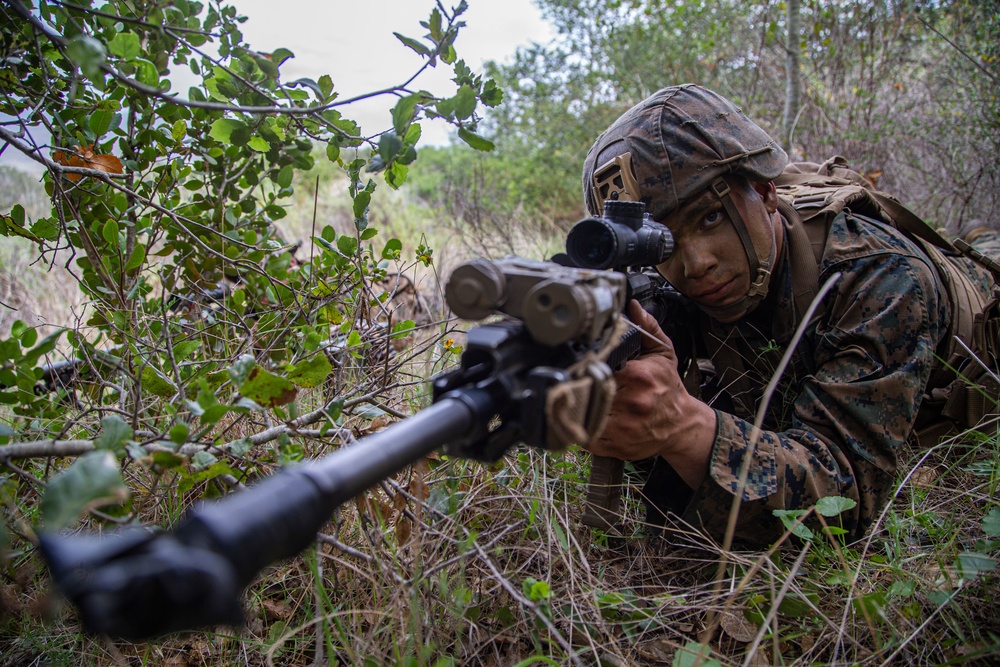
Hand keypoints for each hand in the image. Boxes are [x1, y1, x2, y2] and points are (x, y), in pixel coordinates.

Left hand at [588, 300, 715, 487]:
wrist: (682, 425)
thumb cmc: (669, 388)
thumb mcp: (663, 353)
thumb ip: (646, 328)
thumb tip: (632, 307)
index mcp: (638, 376)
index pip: (598, 365)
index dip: (585, 362)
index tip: (579, 361)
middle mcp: (630, 403)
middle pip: (587, 388)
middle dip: (578, 383)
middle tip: (573, 379)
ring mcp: (622, 428)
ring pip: (582, 414)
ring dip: (575, 406)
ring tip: (575, 398)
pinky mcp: (615, 447)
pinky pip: (584, 437)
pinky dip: (577, 427)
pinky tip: (582, 418)